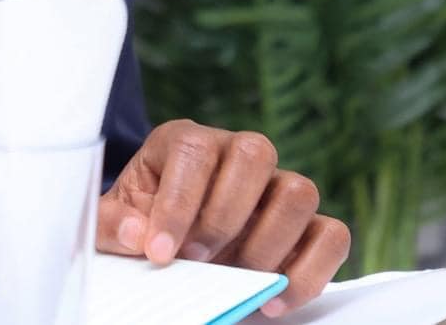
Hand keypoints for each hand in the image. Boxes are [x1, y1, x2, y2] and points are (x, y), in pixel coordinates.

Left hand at [96, 120, 350, 316]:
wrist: (168, 254)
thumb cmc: (139, 230)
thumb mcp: (112, 227)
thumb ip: (113, 227)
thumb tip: (137, 233)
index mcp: (186, 143)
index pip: (195, 150)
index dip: (179, 203)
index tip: (161, 253)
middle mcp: (237, 156)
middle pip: (255, 153)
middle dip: (225, 215)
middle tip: (198, 261)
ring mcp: (277, 190)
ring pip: (300, 191)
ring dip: (268, 243)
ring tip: (235, 280)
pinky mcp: (307, 229)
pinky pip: (332, 236)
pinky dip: (311, 272)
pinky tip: (274, 301)